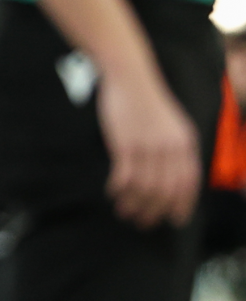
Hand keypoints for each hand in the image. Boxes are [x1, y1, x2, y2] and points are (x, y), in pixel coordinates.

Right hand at [99, 70, 200, 227]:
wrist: (131, 77)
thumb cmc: (148, 101)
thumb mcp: (173, 124)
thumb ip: (176, 148)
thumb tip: (172, 175)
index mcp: (186, 143)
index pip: (189, 183)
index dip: (182, 205)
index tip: (174, 220)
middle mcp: (170, 148)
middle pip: (166, 190)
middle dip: (155, 211)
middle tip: (143, 222)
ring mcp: (148, 146)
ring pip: (145, 187)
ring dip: (134, 204)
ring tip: (125, 212)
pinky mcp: (126, 144)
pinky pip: (125, 176)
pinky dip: (119, 189)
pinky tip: (113, 192)